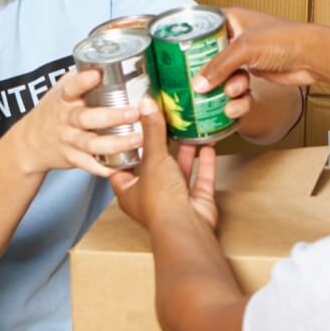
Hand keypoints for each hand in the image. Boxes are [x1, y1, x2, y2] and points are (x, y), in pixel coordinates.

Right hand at [9, 68, 142, 178]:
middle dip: (111, 116)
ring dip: (116, 142)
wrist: (30, 143)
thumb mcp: (61, 91)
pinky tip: (123, 165)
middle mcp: (66, 120)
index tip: (96, 75)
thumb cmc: (53, 112)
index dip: (82, 81)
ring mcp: (69, 140)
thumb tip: (107, 59)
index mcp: (63, 99)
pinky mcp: (72, 158)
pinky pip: (90, 165)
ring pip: (92, 144)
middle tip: (134, 112)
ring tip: (138, 138)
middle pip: (86, 118)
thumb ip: (81, 78)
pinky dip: (105, 167)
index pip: (71, 88)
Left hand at [110, 97, 217, 230]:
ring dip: (184, 152)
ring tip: (187, 130)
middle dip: (160, 147)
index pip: (122, 166)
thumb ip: (152, 131)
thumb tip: (147, 105)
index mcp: (129, 191)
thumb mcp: (152, 158)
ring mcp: (174, 200)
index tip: (130, 130)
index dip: (125, 149)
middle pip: (154, 167)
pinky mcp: (195, 202)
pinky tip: (207, 146)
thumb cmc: (159, 200)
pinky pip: (200, 178)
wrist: (186, 226)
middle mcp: (151, 197)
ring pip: (178, 172)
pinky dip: (204, 163)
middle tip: (162, 124)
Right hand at [193, 7, 320, 92]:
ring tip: (237, 88)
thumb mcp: (244, 49)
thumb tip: (198, 84)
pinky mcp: (253, 71)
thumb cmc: (283, 40)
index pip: (201, 27)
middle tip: (196, 85)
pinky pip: (236, 84)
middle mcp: (236, 35)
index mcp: (231, 18)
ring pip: (222, 73)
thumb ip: (218, 66)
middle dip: (205, 72)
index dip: (188, 41)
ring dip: (226, 86)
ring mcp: (245, 54)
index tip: (175, 56)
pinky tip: (238, 100)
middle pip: (208, 55)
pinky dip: (236, 93)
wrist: (311, 56)